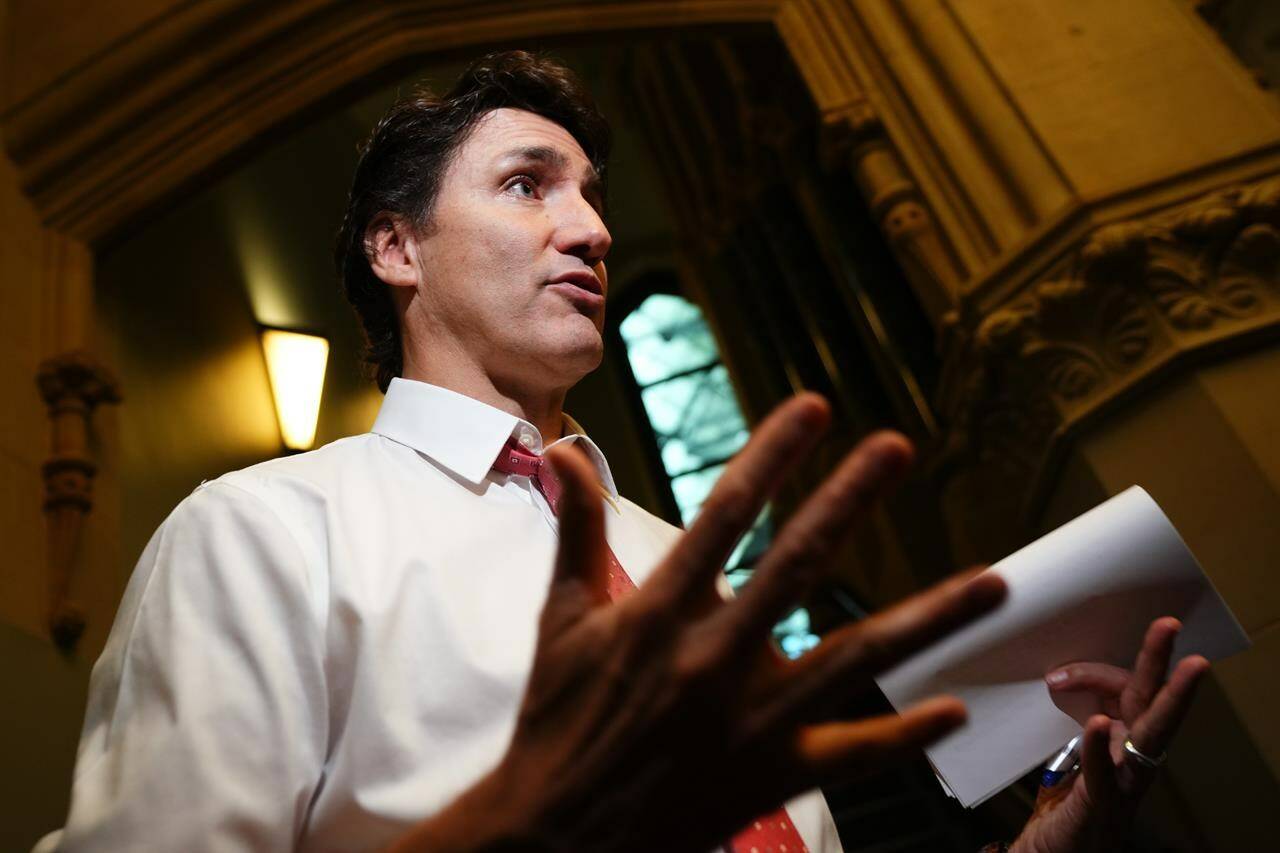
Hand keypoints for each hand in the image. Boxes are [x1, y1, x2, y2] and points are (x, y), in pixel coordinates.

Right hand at [394, 394, 1006, 852]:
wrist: (556, 833)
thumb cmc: (559, 718)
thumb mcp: (561, 617)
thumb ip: (576, 528)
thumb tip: (563, 449)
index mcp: (659, 610)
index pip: (725, 513)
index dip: (773, 454)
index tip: (814, 407)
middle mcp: (714, 657)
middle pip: (796, 565)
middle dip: (848, 500)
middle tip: (896, 447)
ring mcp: (751, 719)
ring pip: (855, 658)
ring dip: (930, 617)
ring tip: (993, 580)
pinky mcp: (773, 772)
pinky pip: (852, 753)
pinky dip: (904, 734)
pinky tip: (956, 708)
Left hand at [1011, 619, 1209, 852]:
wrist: (1053, 850)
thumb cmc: (1064, 798)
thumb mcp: (1069, 745)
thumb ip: (1073, 713)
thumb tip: (1054, 669)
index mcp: (1125, 736)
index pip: (1124, 689)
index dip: (1094, 671)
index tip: (1060, 667)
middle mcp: (1134, 755)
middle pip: (1152, 701)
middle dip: (1162, 663)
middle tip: (1171, 626)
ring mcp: (1125, 780)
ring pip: (1151, 734)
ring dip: (1168, 701)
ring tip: (1186, 668)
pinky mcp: (1103, 804)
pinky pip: (1105, 773)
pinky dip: (1099, 747)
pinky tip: (1098, 725)